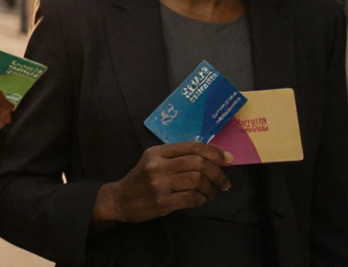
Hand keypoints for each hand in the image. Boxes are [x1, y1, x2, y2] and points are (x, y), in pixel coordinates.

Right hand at [92, 142, 232, 225]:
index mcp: (157, 152)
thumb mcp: (153, 161)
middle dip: (217, 173)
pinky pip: (192, 198)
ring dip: (211, 188)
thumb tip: (210, 158)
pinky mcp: (162, 202)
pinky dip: (201, 199)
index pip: (191, 147)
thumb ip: (176, 158)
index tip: (228, 159)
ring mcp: (159, 184)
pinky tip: (200, 200)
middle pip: (198, 163)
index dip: (213, 151)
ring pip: (197, 180)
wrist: (119, 200)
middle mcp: (158, 165)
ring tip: (211, 192)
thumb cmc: (140, 180)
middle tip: (224, 182)